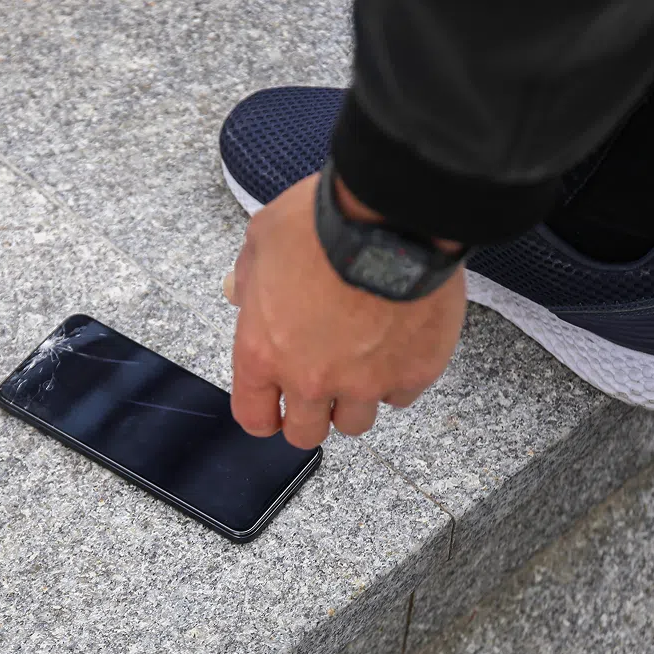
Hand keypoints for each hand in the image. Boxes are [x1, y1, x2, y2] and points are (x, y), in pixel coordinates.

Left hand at [224, 172, 467, 448]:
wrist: (392, 218)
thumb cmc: (323, 224)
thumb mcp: (264, 237)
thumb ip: (248, 275)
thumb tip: (239, 293)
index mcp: (264, 351)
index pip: (254, 416)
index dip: (264, 415)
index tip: (275, 408)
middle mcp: (311, 379)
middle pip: (306, 434)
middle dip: (312, 415)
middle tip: (323, 385)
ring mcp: (365, 383)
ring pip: (356, 422)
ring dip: (356, 399)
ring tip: (363, 361)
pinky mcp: (413, 374)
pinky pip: (401, 396)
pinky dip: (398, 377)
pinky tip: (398, 345)